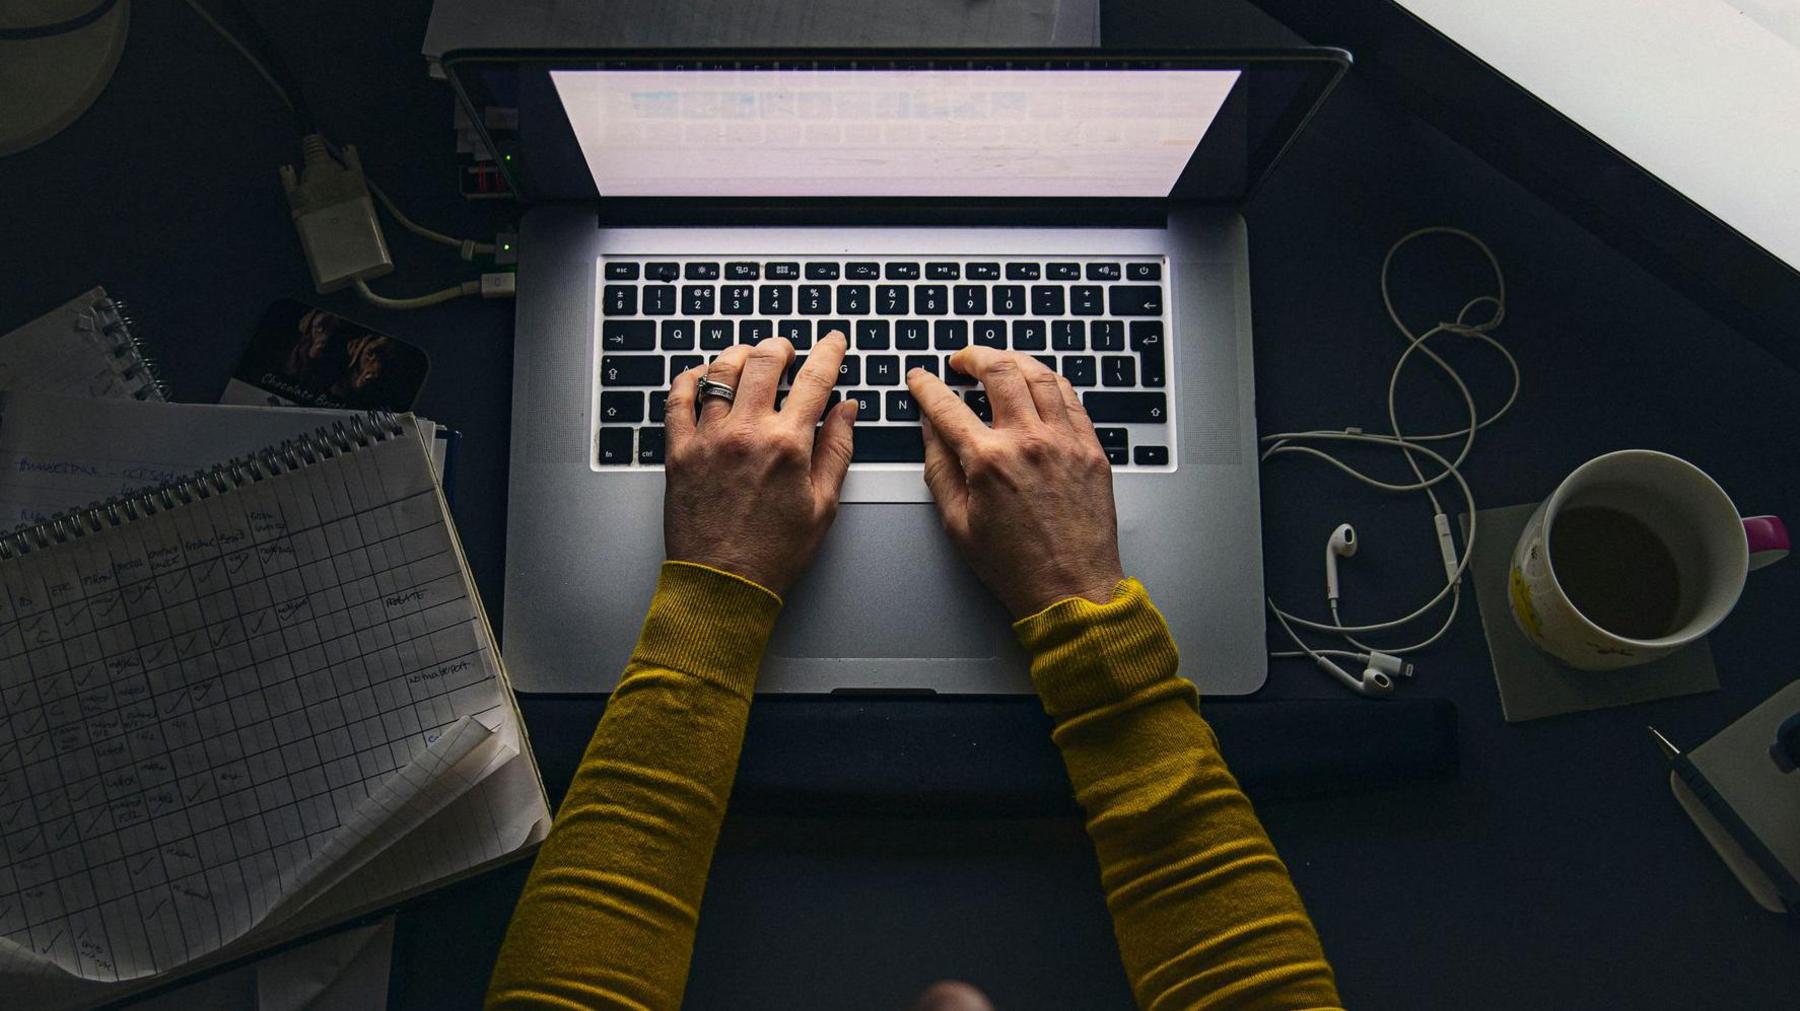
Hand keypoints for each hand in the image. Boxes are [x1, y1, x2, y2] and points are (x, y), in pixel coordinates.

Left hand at [663, 332, 857, 593]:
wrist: (723, 584)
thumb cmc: (775, 553)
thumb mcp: (823, 505)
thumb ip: (838, 450)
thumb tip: (847, 409)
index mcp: (788, 445)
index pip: (815, 379)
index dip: (829, 352)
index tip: (834, 342)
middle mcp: (746, 433)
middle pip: (763, 361)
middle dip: (780, 346)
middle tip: (786, 350)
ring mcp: (708, 439)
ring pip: (719, 371)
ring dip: (738, 356)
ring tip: (747, 358)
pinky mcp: (678, 452)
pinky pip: (678, 399)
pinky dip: (690, 380)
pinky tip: (701, 378)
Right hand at [907, 348, 1124, 617]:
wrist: (1071, 589)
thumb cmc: (1014, 566)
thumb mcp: (957, 522)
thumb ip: (939, 467)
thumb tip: (930, 428)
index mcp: (989, 461)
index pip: (947, 406)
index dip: (927, 386)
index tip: (920, 378)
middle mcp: (1029, 441)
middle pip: (999, 371)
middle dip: (974, 356)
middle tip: (961, 360)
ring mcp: (1065, 441)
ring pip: (1040, 375)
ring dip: (1014, 360)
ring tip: (999, 362)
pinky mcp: (1091, 449)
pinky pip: (1071, 398)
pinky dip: (1050, 382)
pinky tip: (1038, 384)